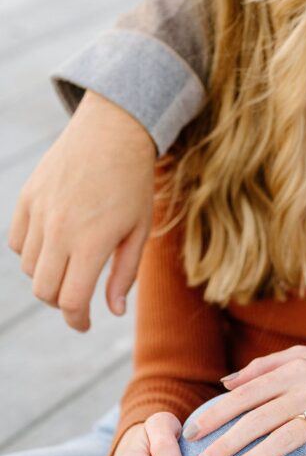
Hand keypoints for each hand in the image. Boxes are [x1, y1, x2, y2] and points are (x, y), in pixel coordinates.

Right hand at [8, 90, 155, 330]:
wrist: (113, 132)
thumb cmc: (133, 184)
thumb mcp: (139, 230)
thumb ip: (125, 273)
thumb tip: (113, 311)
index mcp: (93, 241)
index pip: (70, 300)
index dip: (77, 319)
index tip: (85, 323)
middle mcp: (60, 229)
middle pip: (44, 291)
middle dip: (61, 303)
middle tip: (78, 298)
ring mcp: (39, 211)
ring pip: (29, 268)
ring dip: (48, 275)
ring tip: (72, 263)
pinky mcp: (27, 197)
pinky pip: (16, 241)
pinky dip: (30, 251)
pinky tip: (53, 243)